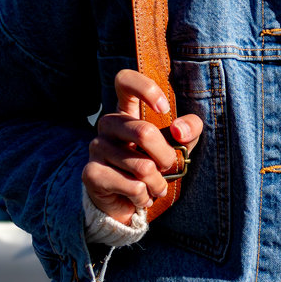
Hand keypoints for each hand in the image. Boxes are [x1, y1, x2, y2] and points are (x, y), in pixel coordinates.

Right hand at [82, 69, 202, 225]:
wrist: (131, 201)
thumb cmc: (156, 164)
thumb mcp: (181, 143)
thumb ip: (189, 129)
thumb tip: (179, 130)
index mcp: (128, 109)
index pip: (124, 80)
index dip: (145, 89)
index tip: (164, 109)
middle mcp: (108, 123)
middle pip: (143, 132)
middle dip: (167, 156)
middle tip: (169, 167)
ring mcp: (96, 147)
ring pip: (142, 166)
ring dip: (158, 183)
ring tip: (156, 187)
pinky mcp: (90, 173)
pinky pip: (132, 185)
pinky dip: (144, 196)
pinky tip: (140, 197)